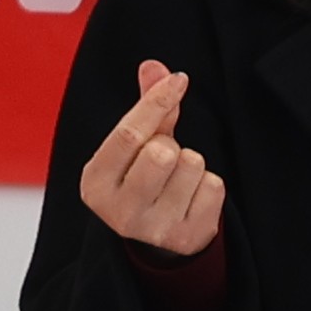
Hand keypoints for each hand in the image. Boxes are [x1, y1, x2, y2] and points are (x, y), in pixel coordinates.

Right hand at [77, 59, 226, 257]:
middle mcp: (121, 211)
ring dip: (191, 165)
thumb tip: (154, 66)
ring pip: (192, 165)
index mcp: (96, 183)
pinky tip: (192, 198)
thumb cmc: (141, 182)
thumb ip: (145, 109)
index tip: (178, 80)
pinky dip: (208, 185)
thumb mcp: (134, 148)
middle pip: (162, 151)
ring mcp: (156, 229)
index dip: (156, 102)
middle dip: (171, 145)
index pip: (129, 134)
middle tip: (163, 160)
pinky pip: (214, 186)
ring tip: (177, 181)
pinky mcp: (188, 237)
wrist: (156, 244)